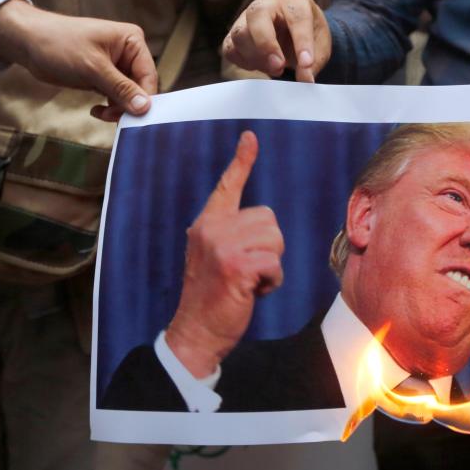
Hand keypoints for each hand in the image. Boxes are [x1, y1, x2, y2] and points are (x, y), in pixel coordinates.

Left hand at [0, 0, 156, 121]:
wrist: (29, 42)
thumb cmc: (59, 44)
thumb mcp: (93, 67)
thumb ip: (121, 88)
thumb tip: (145, 107)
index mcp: (132, 41)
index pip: (149, 75)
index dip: (145, 98)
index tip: (135, 118)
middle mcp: (128, 53)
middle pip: (141, 88)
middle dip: (129, 105)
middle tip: (113, 118)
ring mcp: (117, 66)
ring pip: (129, 96)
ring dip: (118, 109)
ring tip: (102, 114)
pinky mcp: (104, 77)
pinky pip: (116, 97)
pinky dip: (110, 107)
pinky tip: (97, 111)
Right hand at [165, 131, 284, 377]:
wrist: (195, 331)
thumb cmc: (211, 298)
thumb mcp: (212, 257)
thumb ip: (228, 236)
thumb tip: (259, 226)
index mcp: (207, 224)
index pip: (227, 186)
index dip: (241, 161)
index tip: (250, 138)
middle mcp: (212, 228)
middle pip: (269, 219)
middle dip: (269, 247)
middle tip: (247, 270)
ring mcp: (222, 245)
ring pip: (275, 240)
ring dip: (271, 265)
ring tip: (248, 281)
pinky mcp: (236, 265)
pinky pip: (274, 263)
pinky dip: (271, 282)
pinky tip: (252, 292)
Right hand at [222, 0, 330, 82]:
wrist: (294, 29)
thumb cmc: (309, 32)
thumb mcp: (321, 44)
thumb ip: (314, 61)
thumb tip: (305, 79)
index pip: (297, 17)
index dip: (302, 42)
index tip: (306, 64)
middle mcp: (268, 2)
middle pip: (257, 14)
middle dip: (266, 44)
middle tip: (279, 66)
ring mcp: (247, 16)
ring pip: (240, 33)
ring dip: (256, 57)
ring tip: (275, 69)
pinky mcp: (235, 32)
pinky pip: (230, 48)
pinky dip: (243, 62)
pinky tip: (260, 66)